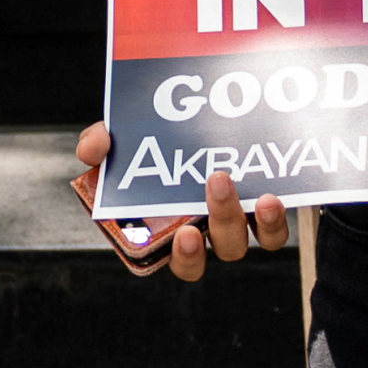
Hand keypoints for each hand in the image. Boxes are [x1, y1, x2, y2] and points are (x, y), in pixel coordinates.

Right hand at [70, 123, 270, 280]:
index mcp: (173, 226)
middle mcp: (209, 230)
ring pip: (246, 241)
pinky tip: (272, 196)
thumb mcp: (125, 136)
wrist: (211, 109)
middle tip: (215, 185)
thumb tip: (92, 150)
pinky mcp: (265, 208)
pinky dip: (275, 220)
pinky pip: (275, 230)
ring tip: (251, 193)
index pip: (180, 258)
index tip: (186, 235)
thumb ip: (102, 142)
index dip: (185, 256)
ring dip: (251, 222)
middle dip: (220, 221)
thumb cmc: (162, 137)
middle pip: (219, 249)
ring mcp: (239, 221)